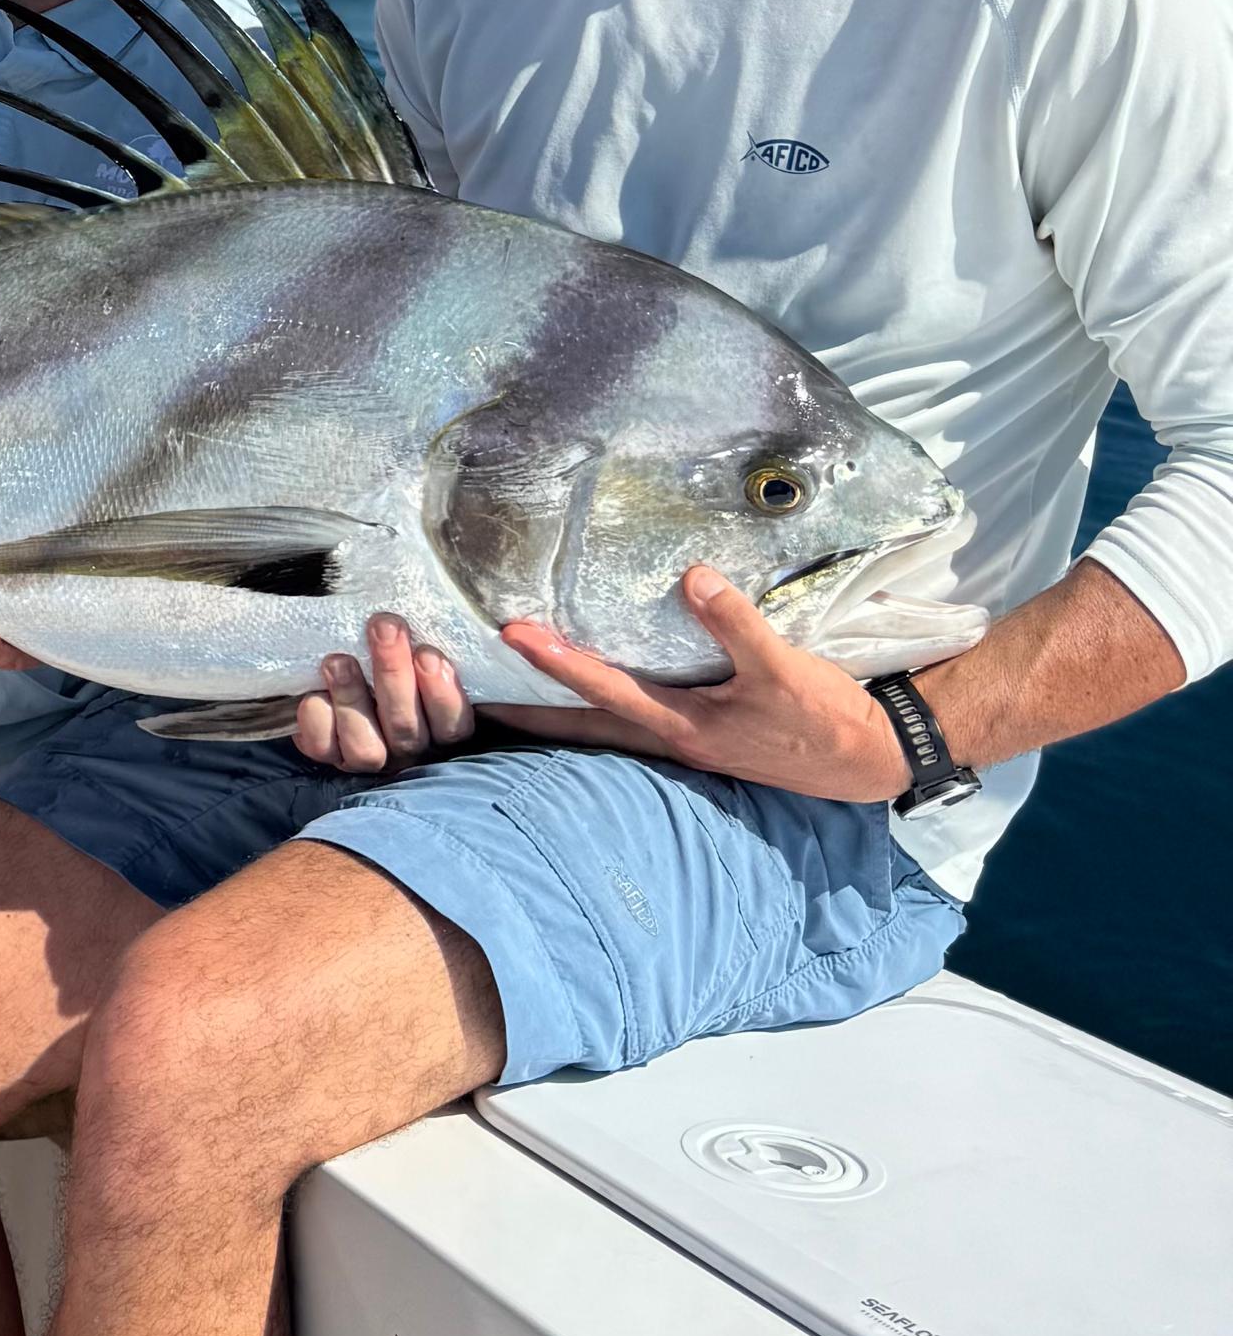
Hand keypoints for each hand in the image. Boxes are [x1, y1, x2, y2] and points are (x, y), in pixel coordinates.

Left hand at [294, 612, 475, 773]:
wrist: (341, 659)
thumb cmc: (392, 649)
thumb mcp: (418, 645)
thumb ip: (433, 641)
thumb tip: (471, 617)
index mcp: (440, 727)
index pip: (454, 726)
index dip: (443, 695)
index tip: (428, 653)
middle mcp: (408, 749)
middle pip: (407, 729)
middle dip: (393, 674)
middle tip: (384, 626)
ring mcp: (369, 755)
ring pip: (366, 748)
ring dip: (352, 699)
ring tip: (339, 660)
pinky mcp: (330, 755)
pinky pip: (324, 747)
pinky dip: (319, 718)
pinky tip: (316, 691)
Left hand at [483, 564, 922, 800]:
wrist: (868, 759)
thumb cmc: (822, 718)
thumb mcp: (784, 669)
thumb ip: (737, 624)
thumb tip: (692, 576)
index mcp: (683, 727)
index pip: (604, 691)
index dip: (557, 663)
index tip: (509, 635)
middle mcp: (671, 740)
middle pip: (582, 726)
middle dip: (527, 710)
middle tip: (466, 693)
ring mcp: (683, 742)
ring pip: (602, 728)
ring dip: (556, 711)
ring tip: (506, 692)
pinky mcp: (700, 735)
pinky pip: (632, 721)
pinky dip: (598, 707)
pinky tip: (586, 690)